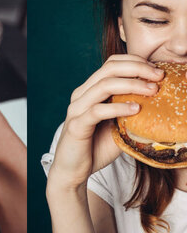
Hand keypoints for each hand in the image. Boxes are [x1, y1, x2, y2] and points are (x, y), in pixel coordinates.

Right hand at [47, 54, 163, 191]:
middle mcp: (81, 95)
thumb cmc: (95, 146)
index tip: (156, 71)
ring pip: (104, 85)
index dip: (134, 62)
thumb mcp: (116, 124)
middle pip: (108, 69)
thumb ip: (128, 110)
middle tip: (159, 76)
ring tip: (152, 90)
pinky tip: (135, 109)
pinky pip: (98, 111)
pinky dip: (118, 107)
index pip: (111, 64)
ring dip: (132, 85)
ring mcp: (77, 109)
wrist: (73, 169)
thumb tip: (156, 100)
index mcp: (89, 90)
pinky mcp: (76, 125)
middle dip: (137, 68)